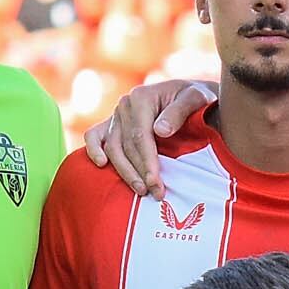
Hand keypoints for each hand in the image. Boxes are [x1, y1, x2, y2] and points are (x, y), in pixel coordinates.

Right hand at [93, 77, 214, 191]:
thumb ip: (179, 112)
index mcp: (142, 97)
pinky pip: (94, 136)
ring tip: (140, 190)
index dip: (147, 162)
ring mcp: (117, 115)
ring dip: (125, 171)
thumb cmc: (195, 97)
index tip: (156, 183)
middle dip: (140, 172)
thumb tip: (160, 131)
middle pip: (127, 145)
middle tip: (155, 193)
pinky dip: (92, 149)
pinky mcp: (112, 124)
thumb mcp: (196, 98)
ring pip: (113, 147)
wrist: (189, 95)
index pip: (141, 136)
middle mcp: (125, 105)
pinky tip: (101, 164)